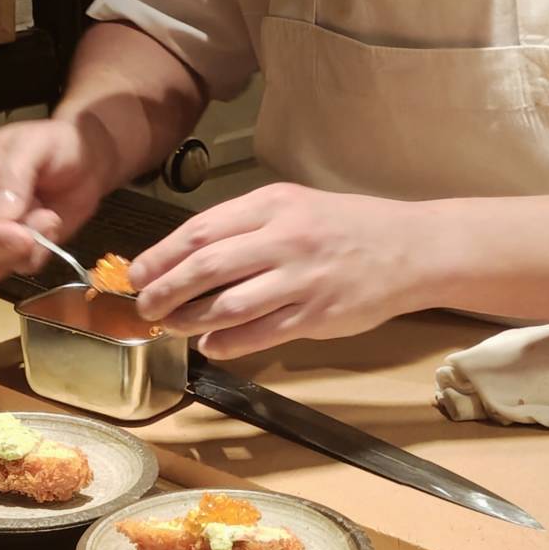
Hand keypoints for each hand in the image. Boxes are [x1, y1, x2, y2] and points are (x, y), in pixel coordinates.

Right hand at [0, 116, 113, 279]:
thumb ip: (16, 174)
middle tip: (48, 218)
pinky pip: (13, 268)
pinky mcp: (8, 246)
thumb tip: (2, 213)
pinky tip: (49, 229)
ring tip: (49, 219)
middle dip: (11, 243)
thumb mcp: (37, 146)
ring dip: (26, 251)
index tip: (24, 236)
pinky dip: (36, 256)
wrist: (85, 163)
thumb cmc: (58, 144)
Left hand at [130, 184, 428, 358]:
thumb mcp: (295, 206)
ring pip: (229, 304)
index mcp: (274, 204)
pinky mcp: (318, 314)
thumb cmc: (348, 227)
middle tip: (144, 305)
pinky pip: (261, 333)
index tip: (136, 272)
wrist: (412, 248)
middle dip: (165, 289)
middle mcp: (286, 238)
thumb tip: (190, 255)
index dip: (161, 254)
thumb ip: (247, 227)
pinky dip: (228, 342)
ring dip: (190, 319)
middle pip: (206, 266)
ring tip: (170, 326)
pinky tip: (211, 345)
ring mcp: (302, 278)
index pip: (201, 230)